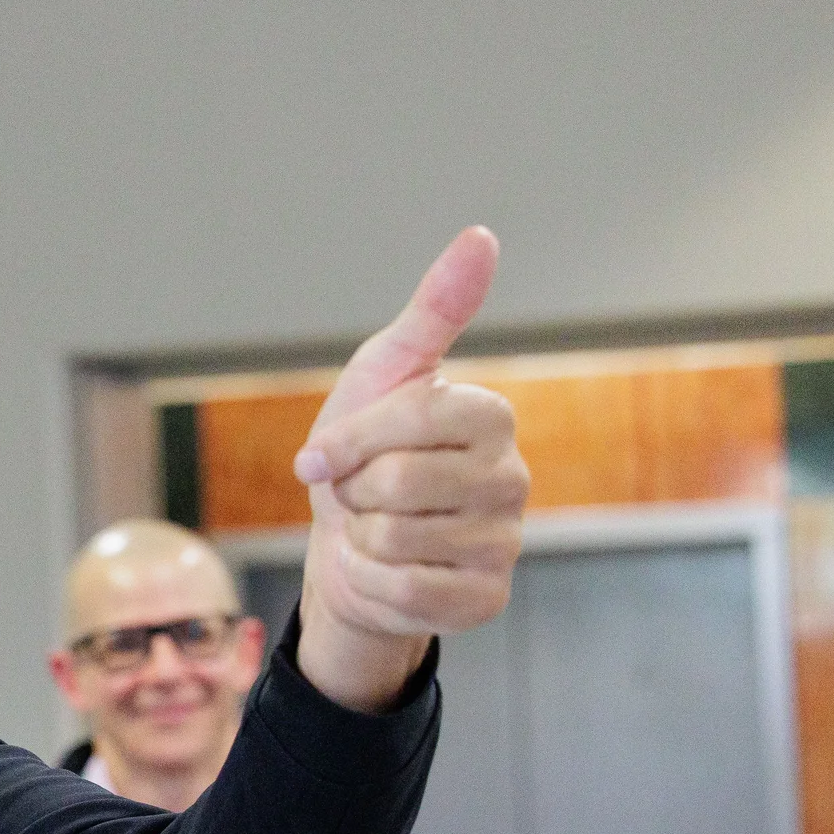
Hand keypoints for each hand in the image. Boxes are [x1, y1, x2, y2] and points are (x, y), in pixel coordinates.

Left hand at [292, 227, 528, 710]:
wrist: (346, 545)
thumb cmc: (363, 453)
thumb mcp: (384, 373)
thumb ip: (432, 310)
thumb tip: (482, 235)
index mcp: (490, 415)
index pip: (412, 418)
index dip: (348, 441)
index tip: (320, 455)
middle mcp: (513, 477)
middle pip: (398, 483)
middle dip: (352, 492)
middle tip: (361, 493)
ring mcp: (504, 542)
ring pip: (394, 540)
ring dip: (357, 537)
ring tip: (373, 528)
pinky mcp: (484, 598)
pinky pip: (401, 590)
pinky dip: (367, 580)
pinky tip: (381, 569)